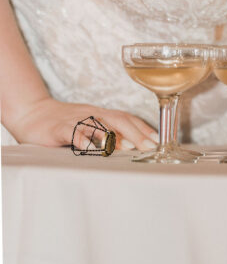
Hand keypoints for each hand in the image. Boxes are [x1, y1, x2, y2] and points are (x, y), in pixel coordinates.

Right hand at [10, 97, 157, 151]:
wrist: (33, 114)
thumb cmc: (64, 125)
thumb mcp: (88, 128)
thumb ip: (107, 136)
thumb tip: (130, 148)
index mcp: (101, 115)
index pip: (126, 118)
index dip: (142, 128)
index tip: (157, 140)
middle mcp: (91, 114)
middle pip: (117, 120)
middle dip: (135, 133)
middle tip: (149, 147)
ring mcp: (75, 120)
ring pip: (97, 124)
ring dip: (113, 135)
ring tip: (126, 147)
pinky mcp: (58, 128)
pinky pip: (71, 132)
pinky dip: (82, 138)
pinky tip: (89, 148)